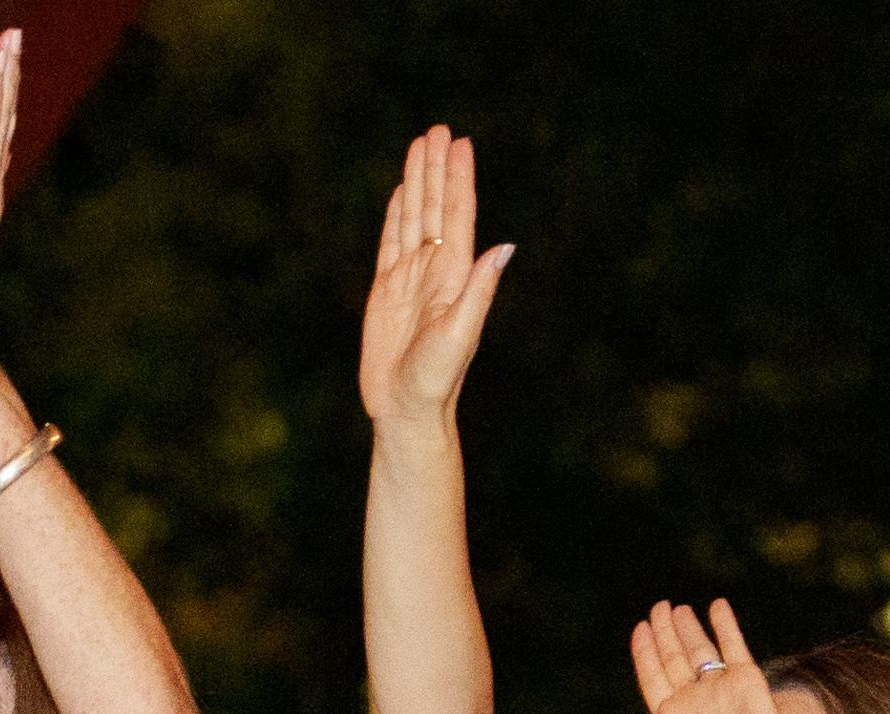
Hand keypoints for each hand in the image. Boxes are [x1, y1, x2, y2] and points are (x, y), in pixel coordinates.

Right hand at [357, 126, 513, 427]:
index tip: (459, 144)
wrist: (406, 409)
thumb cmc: (436, 379)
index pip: (457, 215)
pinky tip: (401, 194)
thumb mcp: (460, 334)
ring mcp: (410, 279)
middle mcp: (435, 270)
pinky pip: (391, 243)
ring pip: (414, 218)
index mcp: (454, 274)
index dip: (458, 178)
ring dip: (418, 182)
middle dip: (437, 168)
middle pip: (435, 207)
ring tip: (419, 147)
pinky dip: (396, 215)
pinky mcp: (386, 293)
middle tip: (438, 129)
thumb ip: (479, 290)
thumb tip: (503, 247)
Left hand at [595, 599, 836, 713]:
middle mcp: (697, 704)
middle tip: (657, 606)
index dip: (644, 655)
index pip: (653, 680)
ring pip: (700, 649)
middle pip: (673, 660)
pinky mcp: (747, 679)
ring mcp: (722, 690)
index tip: (638, 629)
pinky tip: (716, 604)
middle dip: (664, 634)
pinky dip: (725, 624)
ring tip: (675, 605)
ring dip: (687, 626)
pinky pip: (733, 645)